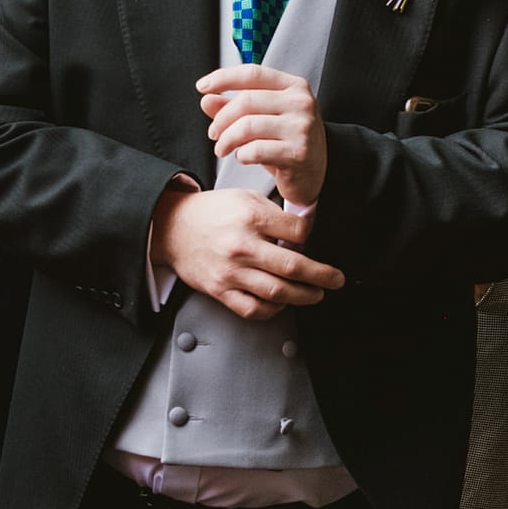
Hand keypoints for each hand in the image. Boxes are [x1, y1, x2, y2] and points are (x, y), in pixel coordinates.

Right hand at [149, 188, 343, 319]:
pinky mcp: (221, 290)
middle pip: (293, 267)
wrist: (171, 227)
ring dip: (304, 296)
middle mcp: (242, 247)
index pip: (297, 233)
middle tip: (336, 279)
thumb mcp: (245, 198)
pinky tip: (282, 303)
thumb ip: (274, 214)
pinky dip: (273, 310)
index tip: (312, 242)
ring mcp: (231, 272)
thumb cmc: (211, 212)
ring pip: (278, 293)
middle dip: (322, 275)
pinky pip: (253, 309)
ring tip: (316, 294)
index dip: (310, 238)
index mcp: (250, 219)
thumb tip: (302, 233)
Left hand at [197, 65, 326, 205]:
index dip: (223, 78)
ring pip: (247, 126)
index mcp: (294, 86)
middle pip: (246, 100)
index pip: (253, 73)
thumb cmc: (286, 142)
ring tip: (221, 149)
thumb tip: (206, 99)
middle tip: (213, 134)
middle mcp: (301, 103)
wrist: (315, 173)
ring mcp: (302, 128)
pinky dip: (241, 154)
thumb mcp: (263, 119)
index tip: (201, 87)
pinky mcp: (299, 153)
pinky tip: (242, 157)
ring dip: (226, 139)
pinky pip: (255, 150)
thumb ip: (235, 107)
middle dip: (221, 118)